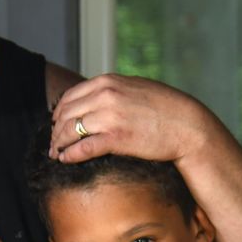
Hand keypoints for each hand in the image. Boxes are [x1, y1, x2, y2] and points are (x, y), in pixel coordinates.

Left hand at [49, 74, 215, 165]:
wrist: (188, 126)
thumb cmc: (165, 109)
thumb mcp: (135, 88)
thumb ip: (113, 90)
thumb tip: (95, 97)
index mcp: (108, 81)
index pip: (70, 97)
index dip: (59, 113)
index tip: (57, 125)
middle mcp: (105, 95)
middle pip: (65, 114)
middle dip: (55, 130)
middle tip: (54, 143)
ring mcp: (110, 116)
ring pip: (69, 130)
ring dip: (59, 144)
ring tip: (57, 154)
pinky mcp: (116, 139)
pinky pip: (83, 147)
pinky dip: (70, 155)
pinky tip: (65, 160)